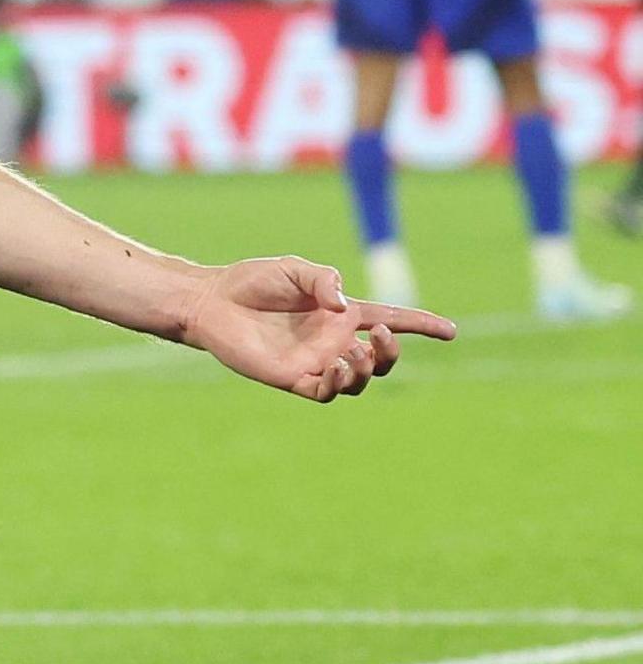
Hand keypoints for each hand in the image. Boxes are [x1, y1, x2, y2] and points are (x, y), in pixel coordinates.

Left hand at [179, 256, 455, 401]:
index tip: (450, 331)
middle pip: (381, 359)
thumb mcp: (295, 269)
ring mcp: (315, 362)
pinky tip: (334, 368)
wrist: (213, 300)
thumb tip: (345, 309)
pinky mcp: (291, 379)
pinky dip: (338, 385)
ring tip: (351, 354)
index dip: (422, 324)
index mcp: (341, 313)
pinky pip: (325, 393)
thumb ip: (324, 281)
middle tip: (380, 335)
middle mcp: (333, 341)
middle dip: (392, 352)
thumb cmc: (253, 281)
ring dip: (365, 371)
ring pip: (358, 382)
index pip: (392, 318)